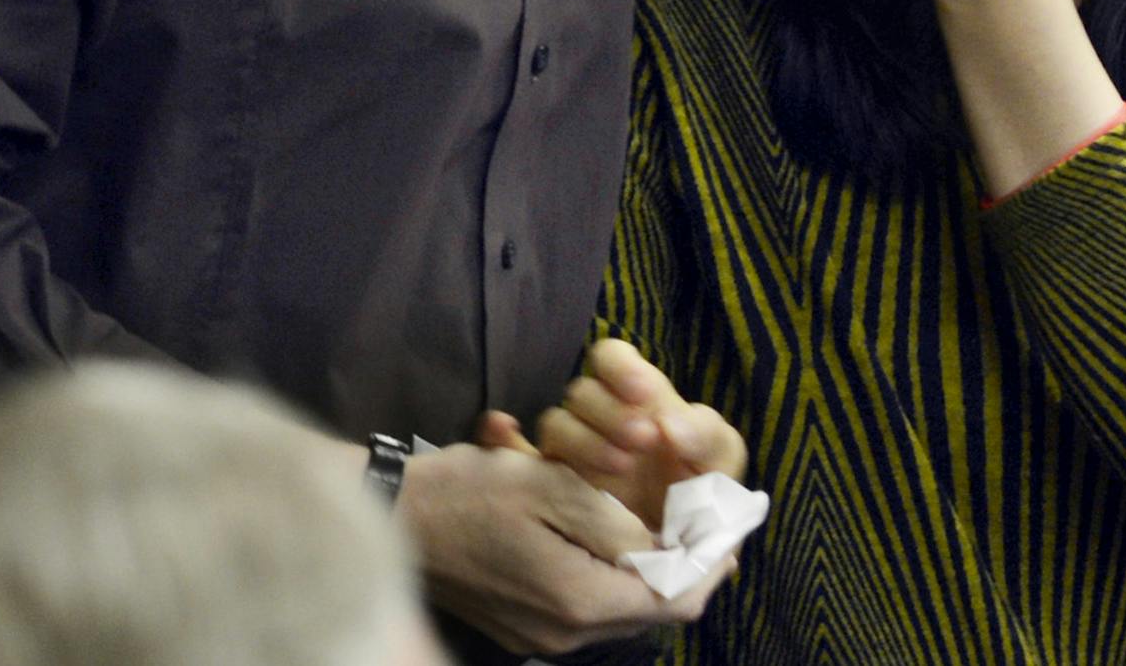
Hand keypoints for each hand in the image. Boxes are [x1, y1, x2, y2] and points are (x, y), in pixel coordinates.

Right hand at [396, 439, 732, 655]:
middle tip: (710, 521)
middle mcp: (566, 635)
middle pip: (653, 609)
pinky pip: (589, 607)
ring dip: (651, 570)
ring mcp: (541, 638)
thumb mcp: (551, 487)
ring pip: (622, 608)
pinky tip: (617, 537)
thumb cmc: (469, 494)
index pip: (676, 598)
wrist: (391, 519)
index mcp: (580, 600)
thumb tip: (665, 550)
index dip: (712, 561)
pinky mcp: (523, 629)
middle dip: (687, 565)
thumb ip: (617, 524)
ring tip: (673, 523)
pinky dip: (615, 575)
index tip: (735, 524)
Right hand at [529, 338, 746, 529]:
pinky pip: (535, 460)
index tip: (645, 394)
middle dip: (609, 412)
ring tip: (622, 466)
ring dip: (585, 441)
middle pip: (581, 392)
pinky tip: (553, 461)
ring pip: (556, 424)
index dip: (619, 367)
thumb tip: (668, 424)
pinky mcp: (562, 483)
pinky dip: (536, 453)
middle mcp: (601, 415)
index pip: (609, 357)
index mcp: (638, 394)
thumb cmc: (705, 480)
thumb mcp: (721, 454)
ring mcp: (577, 448)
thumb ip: (704, 432)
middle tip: (644, 439)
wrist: (690, 535)